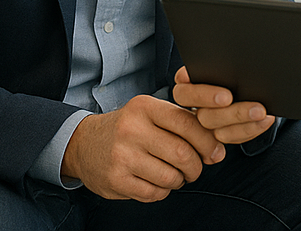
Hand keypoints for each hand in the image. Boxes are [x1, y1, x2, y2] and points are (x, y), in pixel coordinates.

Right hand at [61, 94, 224, 201]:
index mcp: (145, 107)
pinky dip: (163, 191)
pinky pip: (154, 193)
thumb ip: (180, 123)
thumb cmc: (127, 127)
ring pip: (170, 177)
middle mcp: (132, 129)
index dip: (207, 140)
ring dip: (180, 180)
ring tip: (175, 174)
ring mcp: (122, 156)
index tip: (215, 151)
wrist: (85, 144)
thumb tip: (215, 147)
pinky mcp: (116, 180)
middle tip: (196, 168)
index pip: (186, 123)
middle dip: (196, 166)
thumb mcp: (149, 112)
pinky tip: (158, 182)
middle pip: (182, 153)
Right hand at [172, 67, 276, 143]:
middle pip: (205, 116)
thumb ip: (217, 60)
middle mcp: (194, 106)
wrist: (245, 70)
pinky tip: (266, 120)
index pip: (184, 93)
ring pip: (219, 131)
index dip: (202, 96)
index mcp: (186, 83)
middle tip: (256, 108)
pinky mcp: (221, 134)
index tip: (226, 96)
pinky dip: (251, 129)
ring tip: (263, 113)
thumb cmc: (230, 58)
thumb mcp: (222, 55)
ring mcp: (206, 123)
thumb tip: (227, 57)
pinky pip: (233, 137)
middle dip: (232, 113)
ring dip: (244, 122)